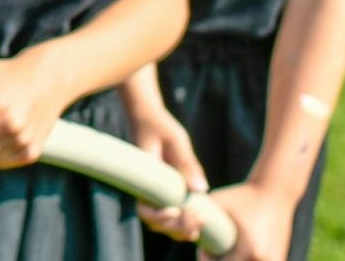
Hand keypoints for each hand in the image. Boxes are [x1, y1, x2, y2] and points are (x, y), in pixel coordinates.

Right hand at [131, 101, 210, 240]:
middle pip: (155, 223)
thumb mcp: (176, 141)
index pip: (144, 210)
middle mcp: (145, 190)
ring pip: (163, 223)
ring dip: (180, 229)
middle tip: (200, 220)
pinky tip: (201, 218)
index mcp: (142, 179)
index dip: (160, 218)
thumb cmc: (160, 125)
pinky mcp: (164, 191)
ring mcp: (154, 192)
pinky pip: (171, 214)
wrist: (148, 116)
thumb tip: (201, 190)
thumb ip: (187, 164)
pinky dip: (184, 221)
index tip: (177, 210)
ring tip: (202, 223)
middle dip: (177, 228)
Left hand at [202, 181, 294, 260]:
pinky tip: (241, 249)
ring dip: (234, 260)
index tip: (205, 247)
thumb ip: (197, 213)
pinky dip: (246, 259)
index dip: (208, 259)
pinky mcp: (280, 260)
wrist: (275, 192)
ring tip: (228, 247)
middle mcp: (263, 260)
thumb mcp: (218, 203)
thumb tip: (177, 218)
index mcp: (250, 250)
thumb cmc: (242, 196)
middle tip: (215, 248)